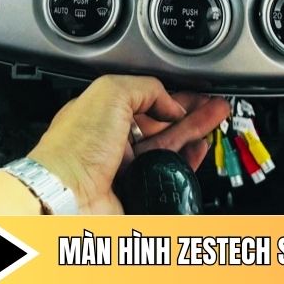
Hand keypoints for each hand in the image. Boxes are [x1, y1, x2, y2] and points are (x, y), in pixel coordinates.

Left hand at [28, 75, 229, 213]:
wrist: (67, 195)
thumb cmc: (74, 147)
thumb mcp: (110, 92)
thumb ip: (145, 88)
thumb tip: (170, 102)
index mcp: (101, 114)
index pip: (145, 100)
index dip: (171, 94)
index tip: (194, 92)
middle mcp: (113, 142)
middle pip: (161, 123)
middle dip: (191, 111)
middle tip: (214, 104)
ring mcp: (126, 169)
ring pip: (168, 147)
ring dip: (194, 132)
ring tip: (216, 118)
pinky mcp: (138, 192)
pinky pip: (169, 174)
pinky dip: (188, 161)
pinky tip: (198, 149)